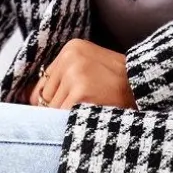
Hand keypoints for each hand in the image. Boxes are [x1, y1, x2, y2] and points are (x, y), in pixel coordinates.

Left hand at [22, 38, 136, 109]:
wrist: (142, 87)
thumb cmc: (115, 84)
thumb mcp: (87, 70)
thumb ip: (61, 80)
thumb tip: (29, 100)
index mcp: (71, 49)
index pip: (41, 85)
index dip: (50, 103)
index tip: (66, 107)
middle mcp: (70, 57)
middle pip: (43, 99)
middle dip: (58, 110)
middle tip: (81, 110)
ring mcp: (75, 73)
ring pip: (52, 110)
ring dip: (66, 117)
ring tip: (88, 110)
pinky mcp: (80, 90)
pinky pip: (62, 117)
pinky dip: (71, 123)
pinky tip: (88, 116)